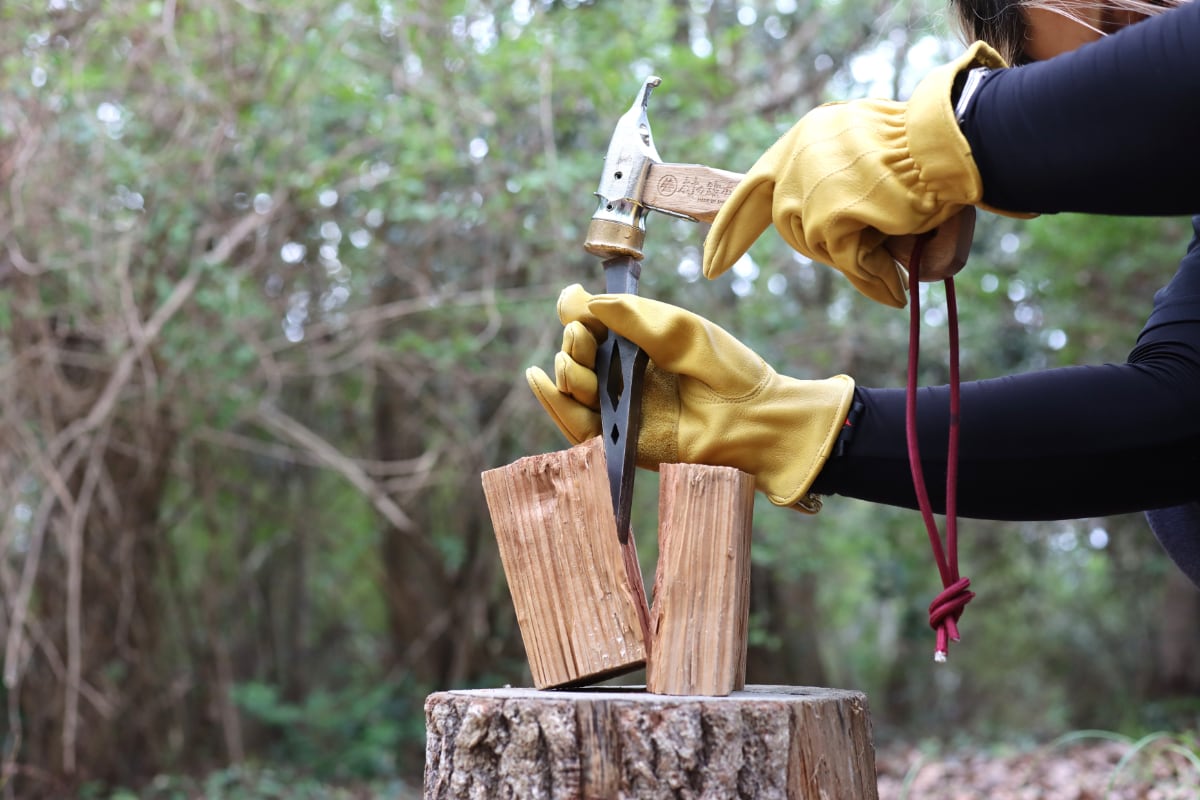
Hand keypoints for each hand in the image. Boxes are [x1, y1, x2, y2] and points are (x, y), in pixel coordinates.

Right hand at [526, 284, 854, 509]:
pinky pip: (576, 424)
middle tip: (585, 338)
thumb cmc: (727, 370)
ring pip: (570, 385)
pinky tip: (540, 378)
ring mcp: (620, 405)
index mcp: (639, 340)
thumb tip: (582, 301)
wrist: (754, 418)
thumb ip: (631, 316)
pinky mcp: (619, 438)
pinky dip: (554, 403)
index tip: (574, 303)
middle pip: (575, 351)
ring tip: (579, 362)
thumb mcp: (679, 331)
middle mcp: (624, 372)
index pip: (592, 321)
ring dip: (566, 370)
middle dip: (572, 341)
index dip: (575, 311)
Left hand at [702, 42, 1009, 306]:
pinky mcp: (824, 210)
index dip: (730, 231)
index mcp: (806, 137)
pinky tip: (901, 266)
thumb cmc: (934, 159)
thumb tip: (883, 279)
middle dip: (828, 245)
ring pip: (818, 243)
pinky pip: (843, 258)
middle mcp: (796, 155)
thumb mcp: (882, 181)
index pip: (750, 190)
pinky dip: (873, 273)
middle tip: (881, 237)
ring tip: (906, 230)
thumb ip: (861, 216)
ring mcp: (805, 183)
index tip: (711, 266)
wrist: (958, 140)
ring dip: (861, 252)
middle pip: (789, 225)